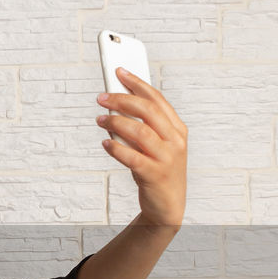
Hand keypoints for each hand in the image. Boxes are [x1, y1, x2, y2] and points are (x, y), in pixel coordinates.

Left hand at [96, 67, 187, 227]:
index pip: (157, 99)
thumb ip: (144, 126)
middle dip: (122, 100)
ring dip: (116, 122)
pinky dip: (117, 148)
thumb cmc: (158, 171)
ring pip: (140, 132)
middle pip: (148, 111)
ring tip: (99, 119)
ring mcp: (167, 159)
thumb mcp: (158, 146)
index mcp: (178, 130)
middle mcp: (175, 141)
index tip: (119, 72)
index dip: (137, 83)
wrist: (168, 207)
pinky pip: (132, 157)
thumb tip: (117, 104)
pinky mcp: (154, 175)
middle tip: (101, 98)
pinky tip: (105, 144)